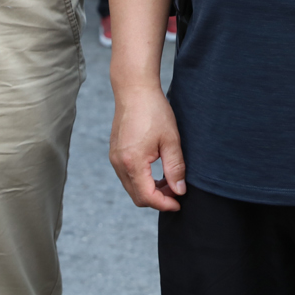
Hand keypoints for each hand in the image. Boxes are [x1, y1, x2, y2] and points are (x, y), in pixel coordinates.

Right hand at [108, 84, 186, 211]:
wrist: (134, 90)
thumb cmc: (154, 111)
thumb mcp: (171, 140)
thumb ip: (175, 168)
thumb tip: (179, 191)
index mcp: (132, 163)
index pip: (147, 197)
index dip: (164, 204)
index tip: (179, 203)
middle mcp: (119, 164)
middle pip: (137, 197)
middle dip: (157, 200)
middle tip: (176, 192)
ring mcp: (114, 159)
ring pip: (132, 188)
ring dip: (150, 190)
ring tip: (169, 181)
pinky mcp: (115, 153)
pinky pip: (127, 176)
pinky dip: (142, 180)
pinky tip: (156, 172)